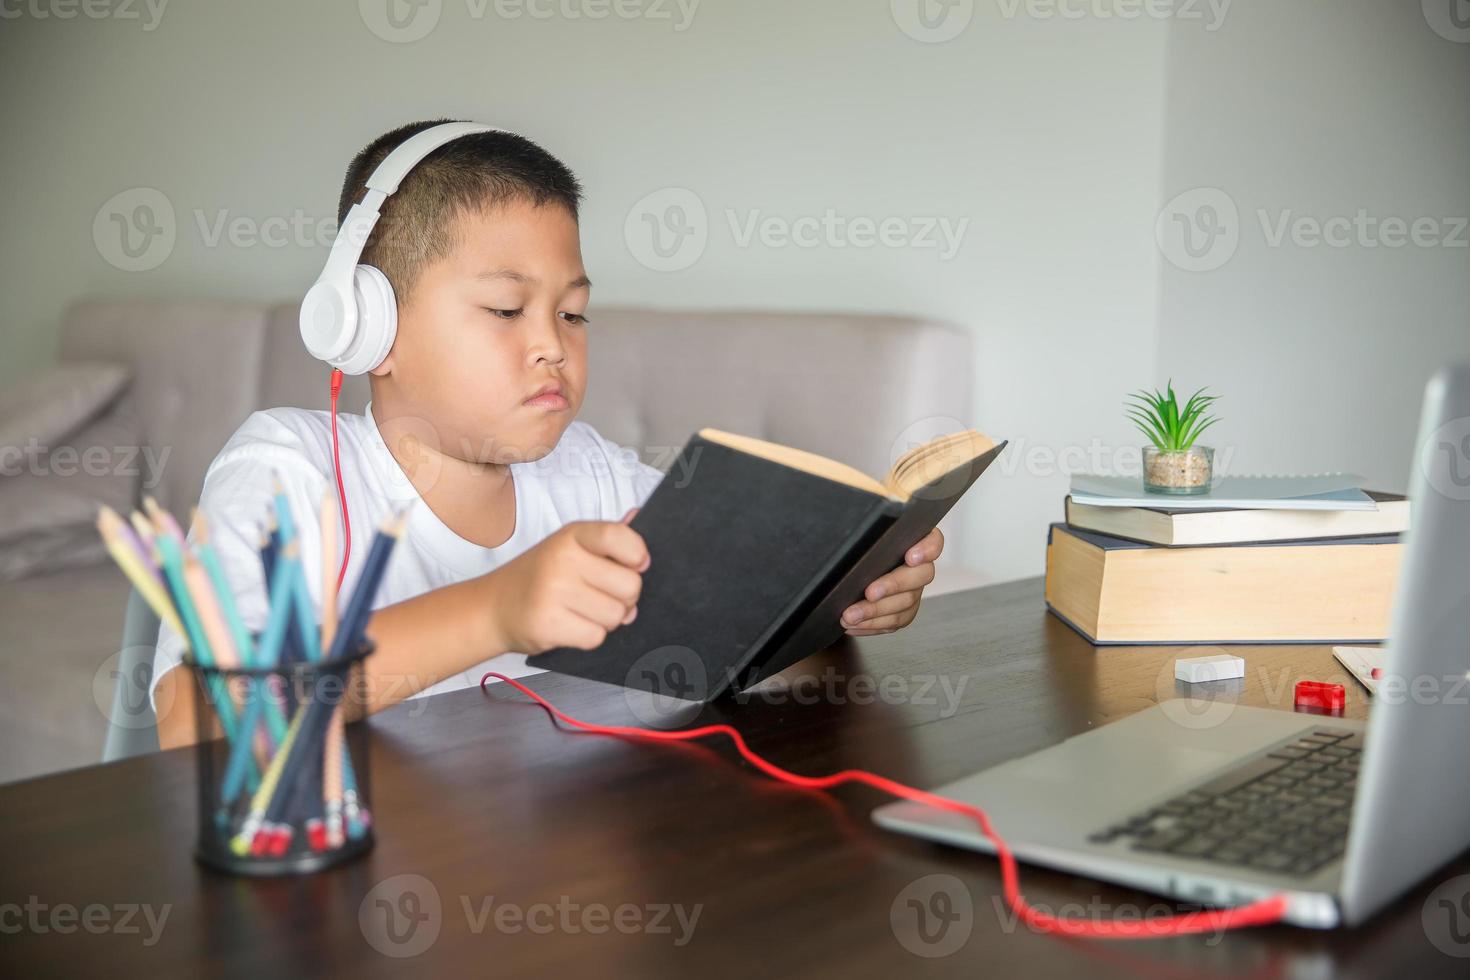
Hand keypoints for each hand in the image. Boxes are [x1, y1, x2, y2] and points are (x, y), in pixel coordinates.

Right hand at [486, 520, 648, 653]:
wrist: (493, 607)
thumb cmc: (540, 576)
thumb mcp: (570, 546)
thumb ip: (607, 536)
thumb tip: (638, 516)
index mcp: (572, 535)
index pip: (620, 536)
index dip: (638, 554)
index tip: (636, 564)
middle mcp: (562, 559)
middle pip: (630, 586)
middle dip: (624, 598)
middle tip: (602, 596)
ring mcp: (553, 592)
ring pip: (616, 616)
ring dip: (606, 620)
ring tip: (582, 611)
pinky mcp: (548, 624)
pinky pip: (596, 637)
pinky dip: (589, 636)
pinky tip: (571, 625)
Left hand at [841, 527, 942, 635]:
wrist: (851, 563)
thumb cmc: (858, 541)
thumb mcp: (863, 528)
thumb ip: (869, 522)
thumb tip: (860, 515)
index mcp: (916, 539)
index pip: (933, 541)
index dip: (927, 549)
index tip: (911, 556)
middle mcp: (920, 566)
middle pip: (920, 576)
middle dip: (893, 586)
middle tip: (869, 593)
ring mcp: (914, 590)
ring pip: (905, 603)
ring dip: (876, 612)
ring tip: (849, 616)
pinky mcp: (904, 611)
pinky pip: (894, 621)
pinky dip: (872, 625)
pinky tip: (853, 626)